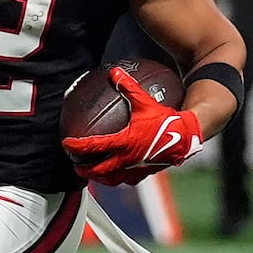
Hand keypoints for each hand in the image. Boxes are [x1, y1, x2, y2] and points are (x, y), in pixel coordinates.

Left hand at [61, 66, 204, 185]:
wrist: (186, 136)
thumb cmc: (166, 119)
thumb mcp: (145, 101)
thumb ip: (129, 87)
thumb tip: (115, 71)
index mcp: (124, 142)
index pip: (94, 146)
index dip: (77, 146)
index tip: (66, 143)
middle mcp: (128, 159)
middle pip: (99, 170)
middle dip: (85, 170)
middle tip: (75, 165)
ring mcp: (136, 168)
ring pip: (113, 179)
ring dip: (100, 178)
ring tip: (93, 175)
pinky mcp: (146, 173)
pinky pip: (128, 180)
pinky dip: (118, 179)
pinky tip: (117, 174)